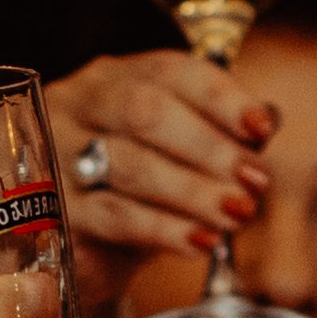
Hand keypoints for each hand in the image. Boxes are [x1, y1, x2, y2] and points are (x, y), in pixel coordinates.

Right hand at [37, 50, 277, 298]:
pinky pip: (115, 216)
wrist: (80, 245)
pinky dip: (165, 229)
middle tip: (253, 180)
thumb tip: (263, 130)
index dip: (221, 98)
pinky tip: (200, 241)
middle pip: (144, 113)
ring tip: (236, 213)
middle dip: (209, 147)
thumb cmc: (135, 189)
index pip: (170, 72)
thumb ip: (213, 135)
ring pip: (130, 165)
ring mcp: (57, 156)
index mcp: (113, 79)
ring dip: (193, 191)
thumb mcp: (171, 151)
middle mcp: (79, 106)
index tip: (261, 128)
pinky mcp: (53, 212)